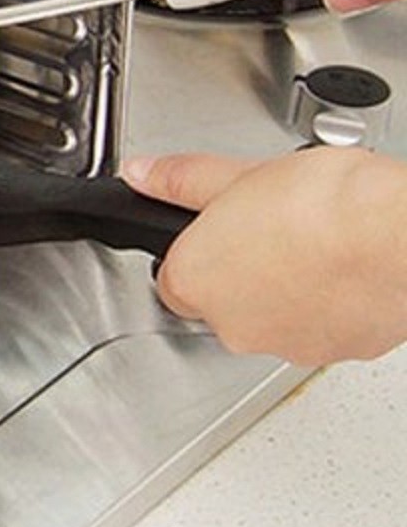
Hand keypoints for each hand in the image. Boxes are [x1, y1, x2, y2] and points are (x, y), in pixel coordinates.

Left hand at [122, 148, 406, 364]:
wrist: (397, 236)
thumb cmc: (325, 205)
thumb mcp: (237, 173)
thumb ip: (182, 180)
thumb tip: (145, 174)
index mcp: (196, 282)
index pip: (173, 278)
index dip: (196, 249)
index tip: (216, 229)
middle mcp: (235, 326)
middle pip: (223, 301)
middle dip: (240, 268)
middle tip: (267, 227)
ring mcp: (289, 345)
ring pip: (273, 318)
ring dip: (283, 288)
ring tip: (310, 243)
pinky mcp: (340, 353)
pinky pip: (321, 329)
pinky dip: (326, 305)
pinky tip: (340, 269)